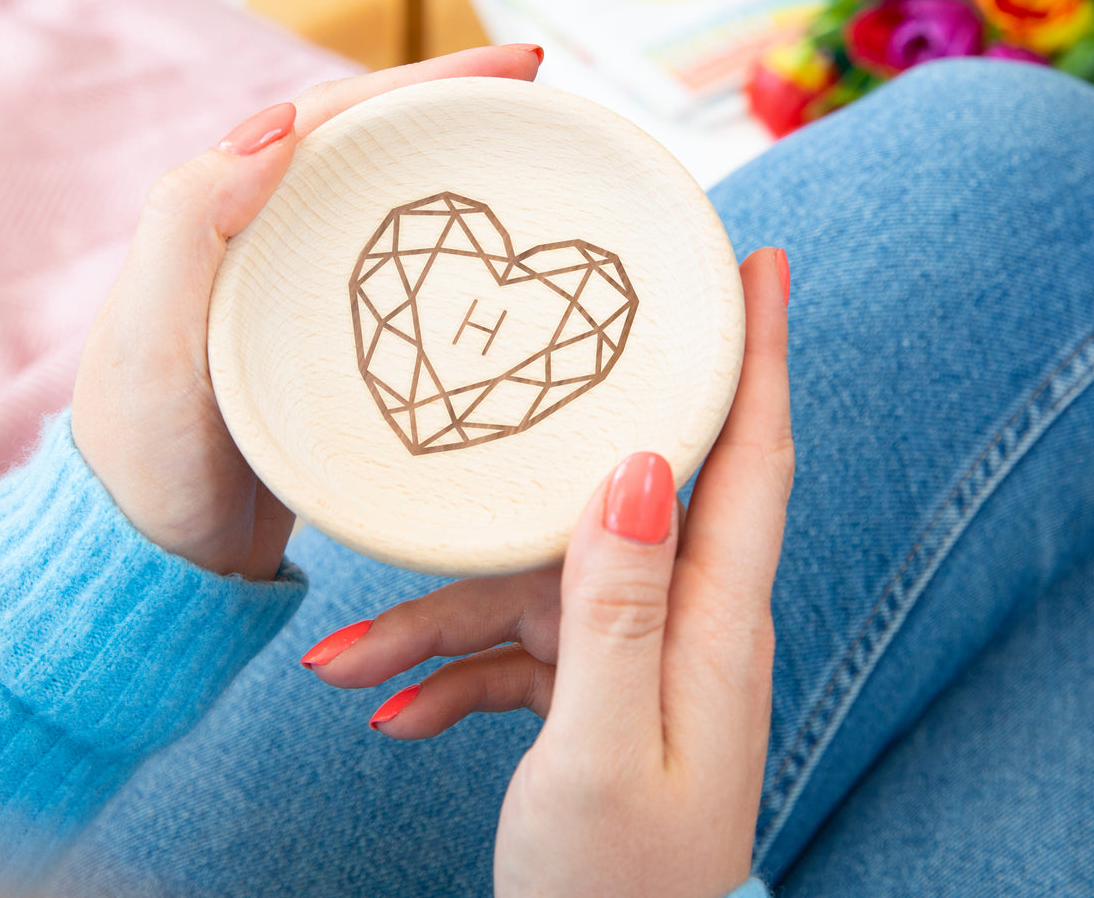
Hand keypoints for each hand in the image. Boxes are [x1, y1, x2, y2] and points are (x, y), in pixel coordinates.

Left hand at [70, 45, 542, 580]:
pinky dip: (463, 269)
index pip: (337, 118)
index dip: (427, 81)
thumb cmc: (143, 451)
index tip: (519, 69)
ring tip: (547, 168)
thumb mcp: (151, 332)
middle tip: (550, 105)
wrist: (159, 558)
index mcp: (229, 215)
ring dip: (468, 181)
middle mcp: (271, 242)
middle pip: (379, 152)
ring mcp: (311, 298)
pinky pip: (411, 288)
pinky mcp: (341, 353)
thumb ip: (192, 219)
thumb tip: (280, 120)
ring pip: (400, 214)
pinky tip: (506, 277)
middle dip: (462, 113)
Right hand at [305, 248, 791, 896]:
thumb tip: (640, 468)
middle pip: (623, 492)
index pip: (753, 458)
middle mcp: (677, 620)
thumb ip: (619, 607)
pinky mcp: (584, 687)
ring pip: (528, 585)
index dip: (760, 353)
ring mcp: (627, 652)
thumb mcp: (608, 749)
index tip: (759, 264)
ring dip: (433, 620)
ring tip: (339, 664)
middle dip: (571, 427)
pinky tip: (384, 709)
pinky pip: (506, 651)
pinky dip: (444, 672)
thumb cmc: (620, 893)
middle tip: (537, 341)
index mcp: (715, 622)